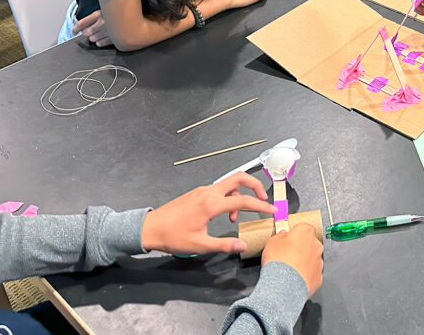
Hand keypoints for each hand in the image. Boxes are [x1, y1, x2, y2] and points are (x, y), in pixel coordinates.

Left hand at [71, 10, 112, 46]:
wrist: (134, 16)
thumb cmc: (115, 13)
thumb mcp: (104, 10)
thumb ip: (93, 17)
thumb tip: (82, 27)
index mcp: (99, 14)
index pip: (81, 23)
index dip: (75, 29)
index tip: (74, 31)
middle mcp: (103, 23)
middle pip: (86, 33)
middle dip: (86, 32)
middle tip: (90, 30)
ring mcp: (108, 31)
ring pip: (92, 39)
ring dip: (94, 37)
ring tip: (100, 33)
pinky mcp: (113, 38)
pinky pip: (100, 43)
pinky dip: (100, 42)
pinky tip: (104, 37)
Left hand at [141, 171, 275, 254]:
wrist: (150, 228)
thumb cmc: (173, 237)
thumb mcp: (201, 244)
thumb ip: (224, 244)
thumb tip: (243, 245)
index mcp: (211, 204)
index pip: (243, 201)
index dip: (261, 206)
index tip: (272, 211)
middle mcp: (208, 192)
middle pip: (239, 178)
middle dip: (255, 186)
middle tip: (263, 200)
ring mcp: (202, 190)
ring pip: (229, 184)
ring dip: (239, 196)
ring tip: (235, 219)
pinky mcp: (198, 193)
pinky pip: (219, 190)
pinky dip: (227, 199)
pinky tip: (222, 215)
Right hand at [262, 223, 323, 295]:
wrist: (284, 285)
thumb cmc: (279, 262)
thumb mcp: (272, 242)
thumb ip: (280, 236)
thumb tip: (282, 236)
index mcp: (305, 232)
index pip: (303, 227)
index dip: (294, 233)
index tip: (287, 238)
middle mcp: (316, 245)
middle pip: (308, 242)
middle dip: (300, 247)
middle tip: (287, 254)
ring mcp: (319, 262)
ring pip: (311, 258)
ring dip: (303, 261)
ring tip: (289, 268)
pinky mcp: (318, 276)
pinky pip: (312, 272)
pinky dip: (305, 274)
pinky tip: (294, 277)